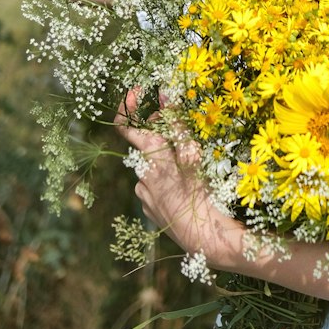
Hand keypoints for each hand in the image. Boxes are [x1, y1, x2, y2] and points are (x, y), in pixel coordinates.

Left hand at [114, 90, 239, 265]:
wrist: (202, 237)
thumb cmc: (200, 193)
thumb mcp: (192, 154)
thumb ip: (176, 125)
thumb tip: (164, 94)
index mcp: (149, 159)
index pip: (126, 126)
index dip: (127, 106)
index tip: (138, 91)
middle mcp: (141, 175)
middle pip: (146, 144)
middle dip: (162, 132)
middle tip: (183, 127)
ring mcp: (144, 194)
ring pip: (153, 165)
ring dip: (167, 158)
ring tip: (191, 162)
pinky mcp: (150, 208)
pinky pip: (155, 185)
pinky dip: (167, 177)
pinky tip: (185, 185)